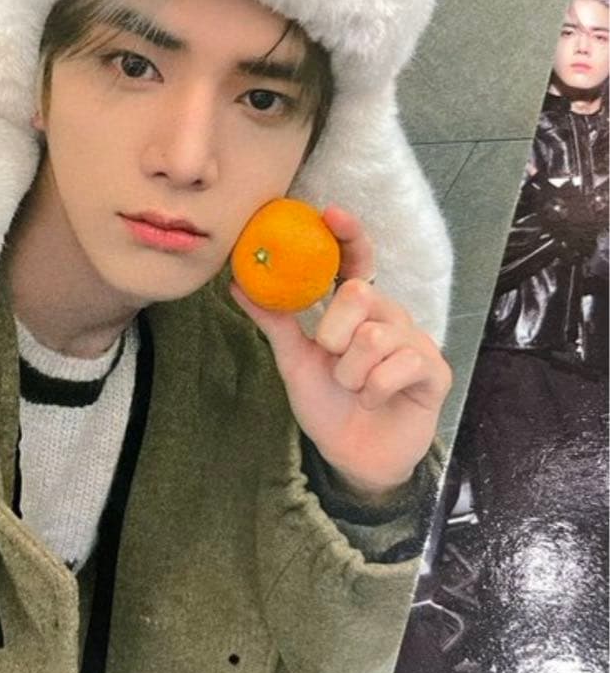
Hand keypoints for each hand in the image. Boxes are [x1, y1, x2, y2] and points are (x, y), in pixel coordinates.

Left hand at [231, 204, 451, 500]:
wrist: (354, 457)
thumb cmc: (329, 405)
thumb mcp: (294, 361)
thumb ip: (274, 322)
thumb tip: (237, 282)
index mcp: (357, 310)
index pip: (357, 261)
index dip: (348, 235)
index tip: (330, 214)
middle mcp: (388, 317)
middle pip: (360, 294)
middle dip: (334, 333)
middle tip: (331, 358)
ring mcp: (415, 342)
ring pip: (375, 337)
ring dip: (351, 373)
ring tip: (352, 389)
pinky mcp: (435, 371)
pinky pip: (400, 366)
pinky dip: (374, 390)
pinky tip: (374, 401)